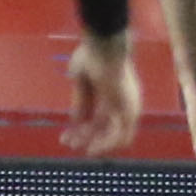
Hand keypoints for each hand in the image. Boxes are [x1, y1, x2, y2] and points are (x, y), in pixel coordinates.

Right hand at [63, 33, 140, 156]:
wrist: (104, 46)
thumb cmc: (91, 56)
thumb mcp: (81, 82)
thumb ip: (81, 102)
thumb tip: (77, 121)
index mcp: (110, 93)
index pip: (98, 118)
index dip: (82, 129)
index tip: (66, 137)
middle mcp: (122, 102)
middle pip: (106, 127)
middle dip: (87, 137)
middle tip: (69, 144)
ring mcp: (127, 106)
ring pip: (115, 134)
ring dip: (96, 143)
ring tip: (77, 147)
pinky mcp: (129, 109)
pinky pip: (122, 135)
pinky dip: (107, 144)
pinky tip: (91, 149)